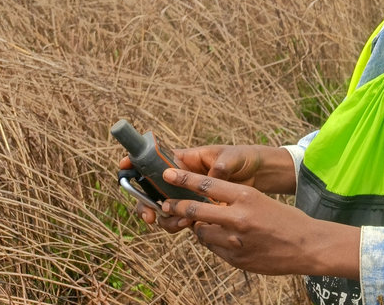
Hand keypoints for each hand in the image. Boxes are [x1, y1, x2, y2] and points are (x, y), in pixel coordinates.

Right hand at [117, 144, 285, 230]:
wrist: (260, 177)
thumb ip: (220, 166)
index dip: (136, 162)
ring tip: (176, 220)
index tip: (123, 166)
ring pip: (163, 207)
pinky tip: (188, 225)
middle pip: (152, 188)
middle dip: (144, 201)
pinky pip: (180, 218)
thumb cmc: (244, 159)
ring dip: (163, 216)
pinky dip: (178, 223)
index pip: (155, 158)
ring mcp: (188, 194)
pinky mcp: (198, 209)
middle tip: (147, 214)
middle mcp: (182, 177)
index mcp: (186, 159)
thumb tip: (212, 176)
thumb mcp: (233, 158)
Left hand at [159, 167, 360, 277]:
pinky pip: (214, 248)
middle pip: (195, 209)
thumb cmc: (286, 219)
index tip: (169, 174)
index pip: (207, 184)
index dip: (184, 179)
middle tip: (165, 204)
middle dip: (176, 206)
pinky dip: (214, 243)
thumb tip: (209, 206)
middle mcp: (238, 218)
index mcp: (246, 196)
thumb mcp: (261, 201)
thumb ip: (234, 202)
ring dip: (200, 228)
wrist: (307, 245)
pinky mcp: (235, 259)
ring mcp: (235, 241)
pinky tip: (226, 240)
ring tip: (208, 225)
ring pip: (202, 232)